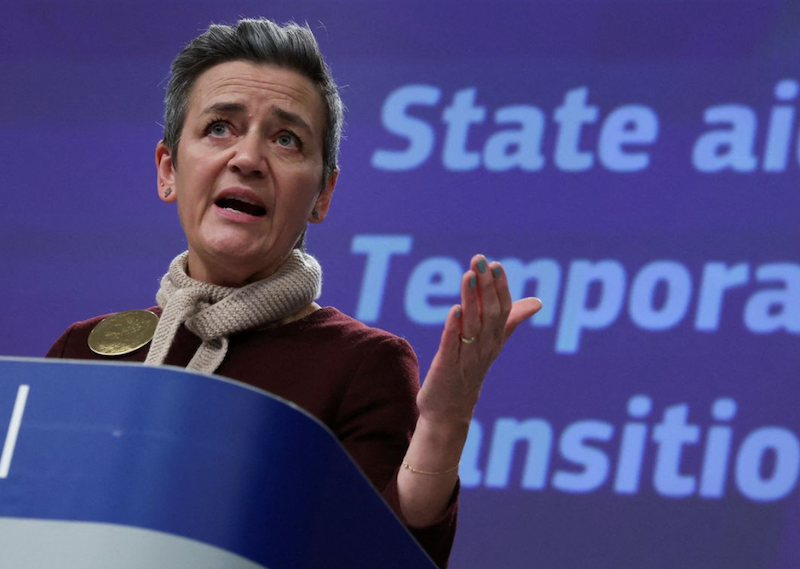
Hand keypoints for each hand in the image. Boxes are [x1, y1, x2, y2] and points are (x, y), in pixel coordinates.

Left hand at [416, 254, 541, 424]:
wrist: (449, 411)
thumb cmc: (469, 372)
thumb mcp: (492, 344)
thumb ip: (511, 321)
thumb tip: (537, 302)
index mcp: (495, 340)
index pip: (502, 309)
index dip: (499, 287)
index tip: (495, 264)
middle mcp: (484, 347)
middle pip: (489, 314)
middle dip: (485, 286)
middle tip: (479, 260)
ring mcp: (466, 359)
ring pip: (472, 326)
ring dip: (471, 301)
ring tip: (468, 276)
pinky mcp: (447, 368)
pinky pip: (452, 346)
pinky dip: (453, 328)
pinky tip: (453, 310)